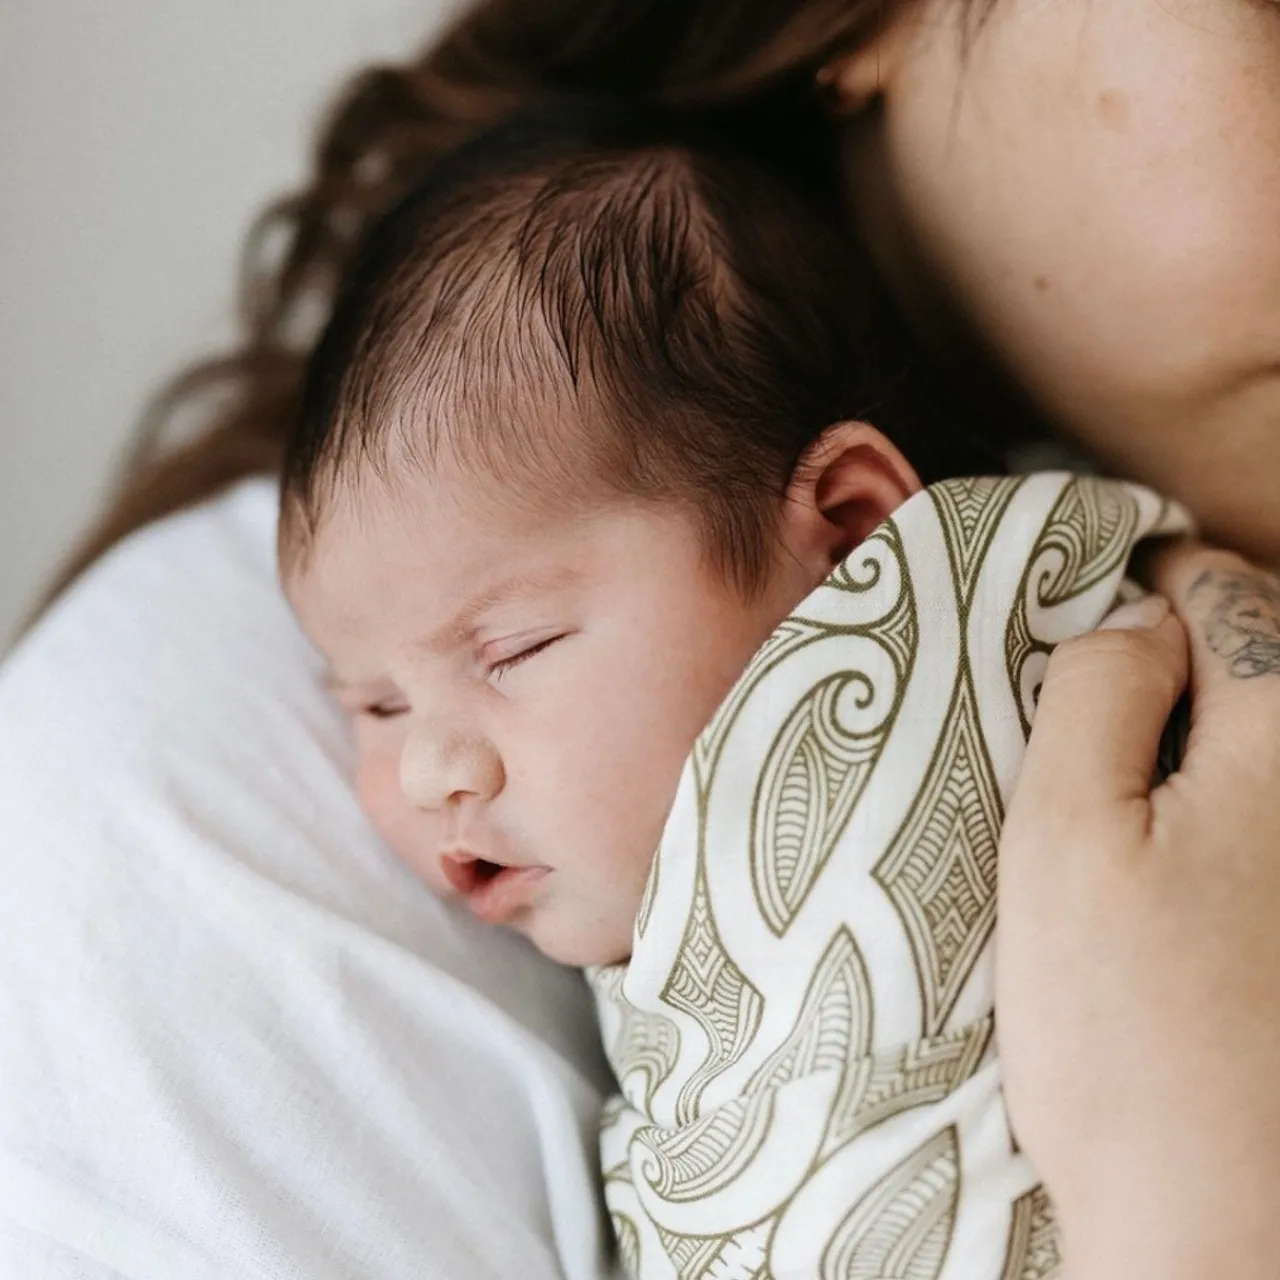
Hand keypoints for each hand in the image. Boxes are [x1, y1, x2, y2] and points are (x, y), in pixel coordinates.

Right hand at [996, 542, 1279, 1277]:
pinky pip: (1275, 820)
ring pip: (1271, 746)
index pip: (1226, 594)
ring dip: (1209, 738)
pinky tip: (1180, 865)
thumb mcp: (1065, 839)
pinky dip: (1233, 808)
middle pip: (1269, 663)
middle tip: (1098, 706)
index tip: (1091, 609)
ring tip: (1132, 791)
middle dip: (1187, 661)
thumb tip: (1133, 620)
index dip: (1147, 587)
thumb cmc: (1130, 1039)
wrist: (1227, 1227)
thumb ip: (1098, 697)